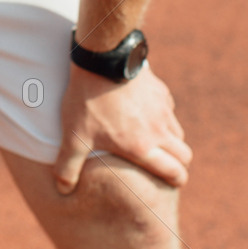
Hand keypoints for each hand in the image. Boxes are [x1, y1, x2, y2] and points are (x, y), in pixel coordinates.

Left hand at [53, 61, 191, 194]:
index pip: (174, 171)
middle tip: (168, 166)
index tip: (173, 182)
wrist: (103, 58)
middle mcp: (159, 130)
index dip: (177, 180)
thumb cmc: (88, 100)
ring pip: (178, 132)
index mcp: (142, 147)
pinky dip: (163, 117)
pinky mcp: (160, 90)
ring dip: (172, 140)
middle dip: (179, 164)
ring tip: (156, 143)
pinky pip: (169, 109)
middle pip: (184, 154)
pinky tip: (146, 114)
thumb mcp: (74, 135)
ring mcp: (162, 108)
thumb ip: (68, 165)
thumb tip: (63, 190)